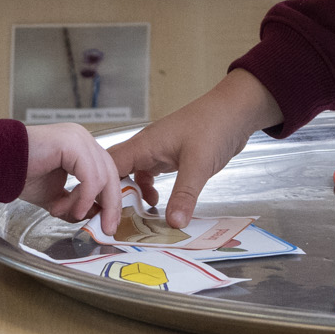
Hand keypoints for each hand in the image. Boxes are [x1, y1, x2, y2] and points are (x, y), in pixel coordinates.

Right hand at [21, 122, 122, 232]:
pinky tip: (71, 209)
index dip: (111, 198)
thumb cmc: (19, 174)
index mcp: (80, 147)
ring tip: (70, 214)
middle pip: (110, 173)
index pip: (107, 172)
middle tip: (107, 228)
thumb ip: (75, 203)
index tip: (108, 223)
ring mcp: (78, 138)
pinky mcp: (71, 144)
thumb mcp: (54, 196)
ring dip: (87, 203)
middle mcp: (83, 139)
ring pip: (103, 176)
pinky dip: (84, 197)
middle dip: (110, 204)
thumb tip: (94, 215)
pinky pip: (90, 176)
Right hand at [108, 69, 282, 227]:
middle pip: (115, 171)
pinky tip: (155, 202)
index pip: (108, 167)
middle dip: (110, 195)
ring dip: (129, 194)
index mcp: (144, 144)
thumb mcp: (199, 164)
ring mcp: (157, 150)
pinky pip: (148, 174)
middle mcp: (146, 146)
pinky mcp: (170, 155)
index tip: (97, 214)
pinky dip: (147, 189)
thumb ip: (184, 194)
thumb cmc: (215, 126)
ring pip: (132, 174)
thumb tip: (173, 223)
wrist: (236, 110)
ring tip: (130, 217)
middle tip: (109, 221)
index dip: (99, 190)